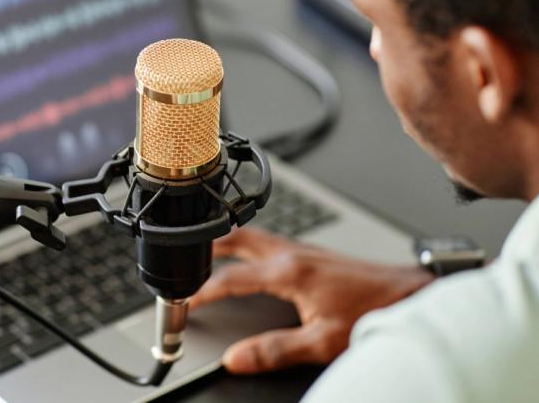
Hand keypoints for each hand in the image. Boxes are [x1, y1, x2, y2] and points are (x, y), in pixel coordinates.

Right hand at [190, 228, 433, 374]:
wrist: (408, 295)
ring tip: (210, 252)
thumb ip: (274, 351)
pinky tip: (253, 260)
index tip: (187, 303)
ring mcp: (304, 251)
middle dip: (208, 245)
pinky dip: (250, 248)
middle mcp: (293, 254)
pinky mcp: (313, 254)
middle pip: (238, 239)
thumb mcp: (321, 341)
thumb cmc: (372, 312)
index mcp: (288, 272)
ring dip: (229, 243)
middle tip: (187, 253)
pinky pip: (270, 243)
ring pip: (254, 236)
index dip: (203, 292)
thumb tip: (237, 359)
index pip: (231, 278)